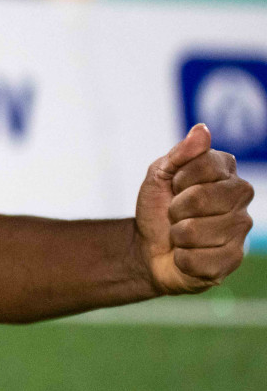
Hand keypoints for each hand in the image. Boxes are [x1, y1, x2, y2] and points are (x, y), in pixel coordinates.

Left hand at [134, 124, 253, 294]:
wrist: (149, 247)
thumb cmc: (158, 208)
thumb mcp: (159, 175)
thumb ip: (180, 153)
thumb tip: (202, 129)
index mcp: (226, 173)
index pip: (205, 165)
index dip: (179, 179)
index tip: (174, 187)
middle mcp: (241, 199)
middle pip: (201, 198)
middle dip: (176, 208)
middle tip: (175, 213)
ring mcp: (240, 231)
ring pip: (196, 231)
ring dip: (176, 235)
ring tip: (181, 235)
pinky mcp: (232, 260)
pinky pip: (198, 259)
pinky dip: (182, 258)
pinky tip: (187, 255)